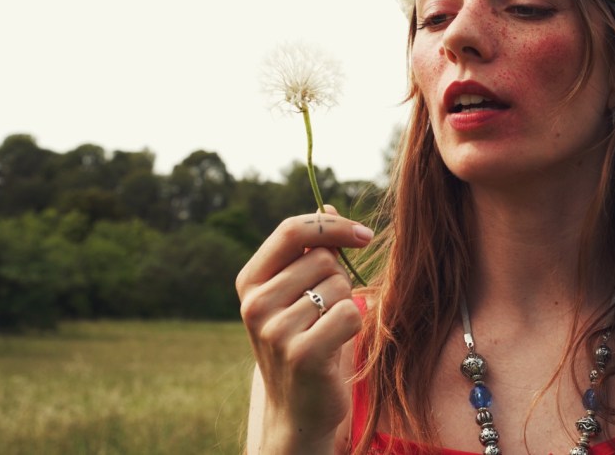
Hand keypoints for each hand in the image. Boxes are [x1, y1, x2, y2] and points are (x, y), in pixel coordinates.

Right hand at [236, 205, 373, 452]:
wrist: (300, 409)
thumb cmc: (307, 341)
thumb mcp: (300, 293)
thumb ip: (312, 251)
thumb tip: (328, 204)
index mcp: (250, 281)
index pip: (292, 230)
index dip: (333, 225)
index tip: (363, 234)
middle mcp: (255, 303)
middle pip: (323, 258)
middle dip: (340, 279)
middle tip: (327, 311)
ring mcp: (274, 330)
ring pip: (340, 286)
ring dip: (346, 305)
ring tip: (327, 332)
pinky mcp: (302, 353)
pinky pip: (350, 313)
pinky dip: (355, 326)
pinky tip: (336, 346)